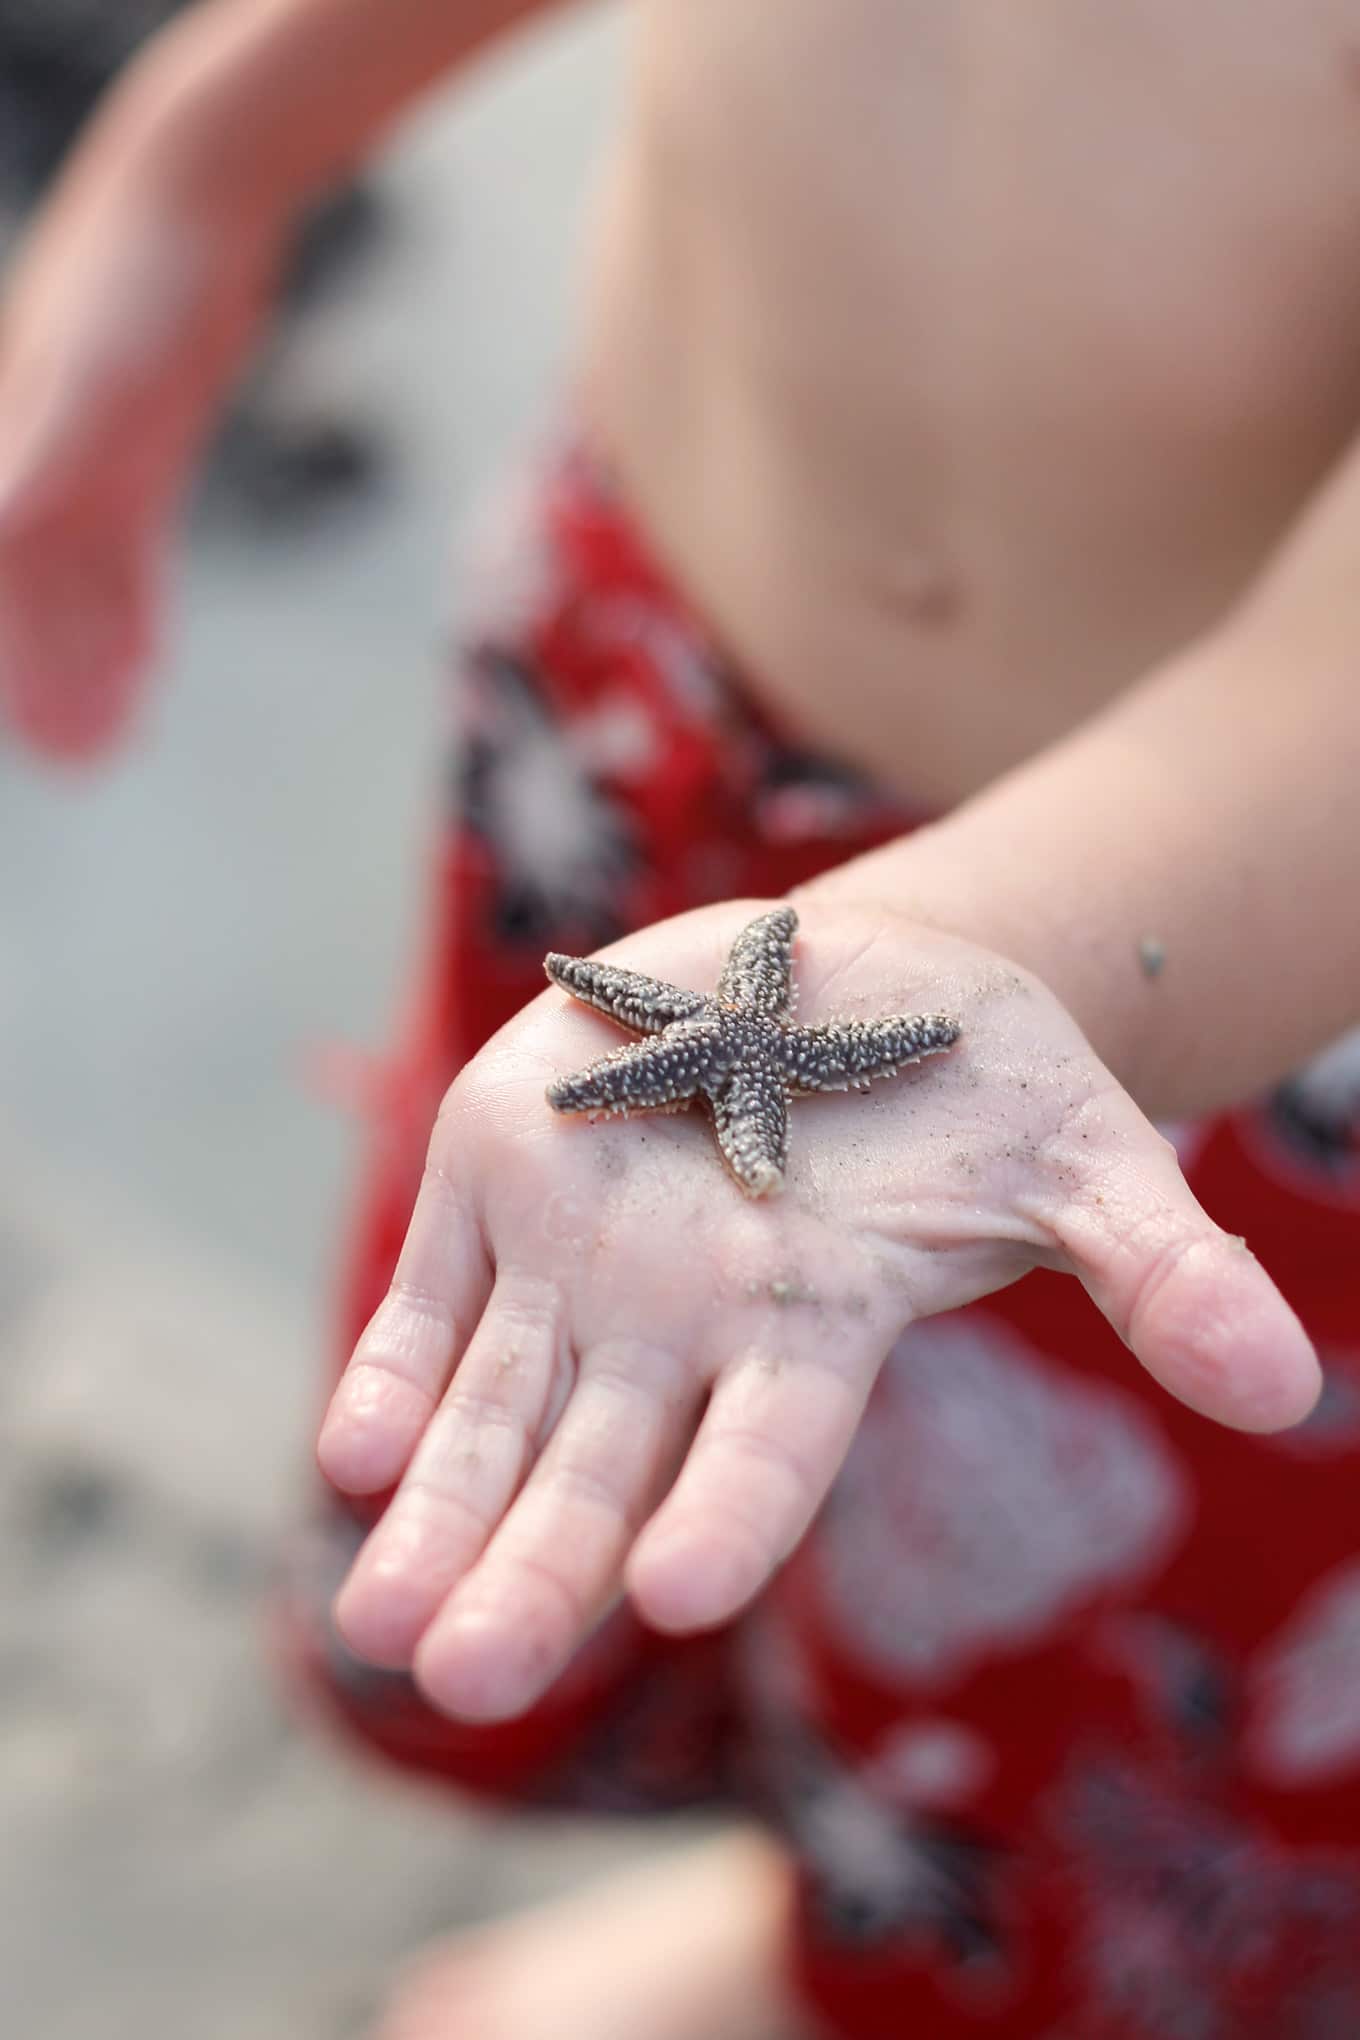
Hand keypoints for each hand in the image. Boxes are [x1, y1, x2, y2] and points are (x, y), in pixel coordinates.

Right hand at [0, 192, 274, 762]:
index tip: (27, 743)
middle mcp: (34, 470)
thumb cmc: (131, 279)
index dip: (9, 667)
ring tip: (112, 740)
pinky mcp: (139, 459)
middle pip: (31, 605)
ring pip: (81, 594)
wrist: (194, 199)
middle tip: (78, 767)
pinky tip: (147, 672)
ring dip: (92, 666)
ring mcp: (87, 466)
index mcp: (7, 458)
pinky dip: (134, 618)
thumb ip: (37, 457)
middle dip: (47, 687)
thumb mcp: (90, 376)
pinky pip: (129, 561)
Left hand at [319, 896, 1319, 1722]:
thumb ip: (1157, 1272)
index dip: (730, 1509)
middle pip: (598, 1471)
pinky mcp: (502, 1171)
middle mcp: (683, 1322)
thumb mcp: (1080, 1158)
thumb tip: (1281, 1389)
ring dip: (433, 1510)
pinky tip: (355, 1451)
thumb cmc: (976, 1082)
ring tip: (371, 1621)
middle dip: (532, 1573)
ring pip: (493, 1410)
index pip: (767, 1447)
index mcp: (814, 1328)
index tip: (675, 1591)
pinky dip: (396, 1366)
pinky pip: (436, 1295)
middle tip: (460, 1674)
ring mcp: (581, 1253)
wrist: (847, 978)